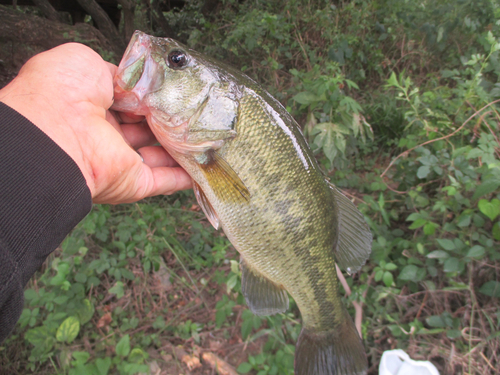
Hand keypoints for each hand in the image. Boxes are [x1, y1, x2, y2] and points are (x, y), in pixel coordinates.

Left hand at [0, 43, 191, 203]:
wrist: (54, 130)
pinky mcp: (134, 182)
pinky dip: (186, 178)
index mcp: (93, 106)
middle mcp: (107, 135)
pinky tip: (205, 169)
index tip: (175, 93)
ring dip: (182, 149)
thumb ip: (116, 74)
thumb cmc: (62, 91)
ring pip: (160, 156)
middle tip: (195, 113)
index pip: (130, 103)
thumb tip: (140, 84)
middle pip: (147, 129)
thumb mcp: (87, 63)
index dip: (152, 98)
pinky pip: (166, 181)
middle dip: (171, 122)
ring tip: (208, 138)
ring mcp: (121, 160)